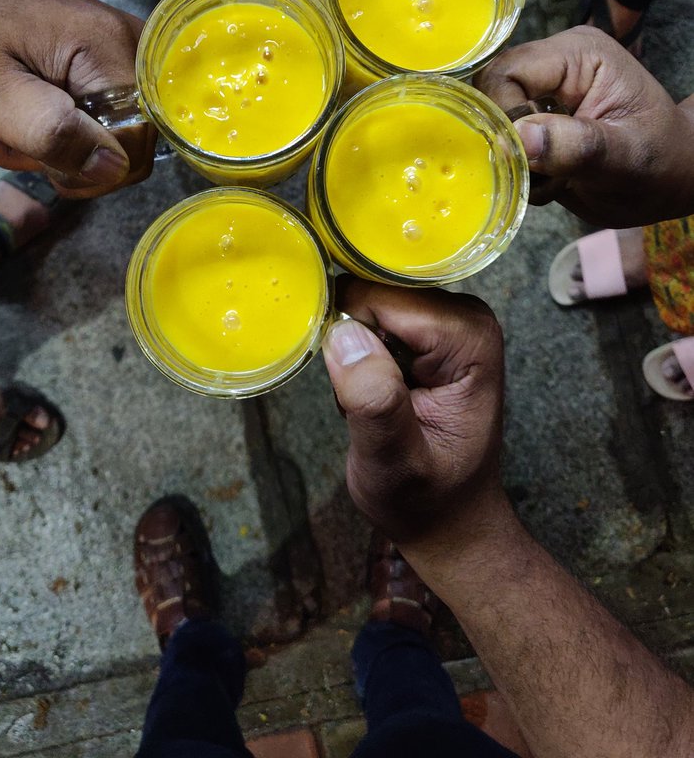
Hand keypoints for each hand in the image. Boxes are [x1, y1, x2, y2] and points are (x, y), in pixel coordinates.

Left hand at [0, 0, 151, 197]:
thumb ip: (54, 135)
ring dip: (41, 140)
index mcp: (107, 45)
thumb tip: (115, 169)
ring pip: (100, 129)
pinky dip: (42, 121)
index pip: (135, 144)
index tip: (28, 153)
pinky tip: (0, 110)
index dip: (85, 169)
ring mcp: (109, 41)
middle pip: (121, 138)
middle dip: (57, 154)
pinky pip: (86, 108)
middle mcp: (124, 39)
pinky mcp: (92, 49)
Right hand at [322, 278, 506, 550]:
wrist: (449, 520)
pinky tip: (373, 387)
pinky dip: (357, 352)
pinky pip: (368, 315)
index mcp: (469, 337)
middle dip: (351, 340)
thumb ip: (376, 402)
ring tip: (369, 397)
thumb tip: (344, 336)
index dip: (352, 336)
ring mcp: (445, 319)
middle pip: (372, 292)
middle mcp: (463, 316)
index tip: (354, 385)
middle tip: (362, 397)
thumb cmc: (426, 499)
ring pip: (365, 302)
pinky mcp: (426, 329)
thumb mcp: (396, 463)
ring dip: (351, 349)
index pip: (381, 299)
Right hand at [476, 26, 693, 225]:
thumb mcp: (630, 159)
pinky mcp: (532, 115)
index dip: (504, 115)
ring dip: (510, 156)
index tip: (525, 158)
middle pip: (490, 91)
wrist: (670, 180)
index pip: (508, 72)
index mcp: (579, 54)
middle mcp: (553, 63)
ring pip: (488, 116)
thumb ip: (580, 147)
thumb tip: (519, 139)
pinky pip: (498, 135)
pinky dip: (515, 164)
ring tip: (548, 178)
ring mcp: (540, 88)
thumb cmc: (661, 164)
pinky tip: (545, 177)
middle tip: (539, 174)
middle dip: (506, 139)